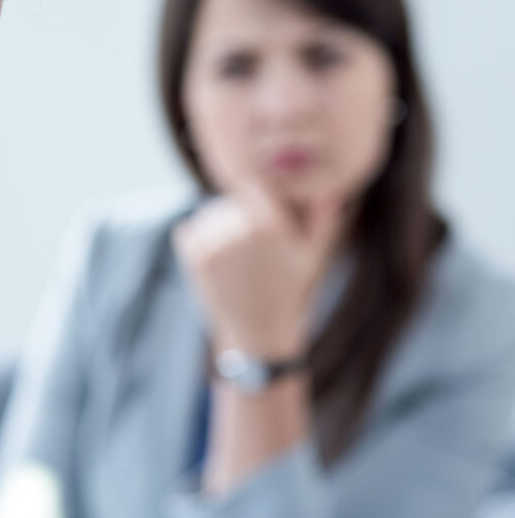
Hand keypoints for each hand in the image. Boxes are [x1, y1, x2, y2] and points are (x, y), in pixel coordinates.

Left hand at [172, 187, 342, 358]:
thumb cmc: (288, 292)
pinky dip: (196, 237)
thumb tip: (329, 191)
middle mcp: (240, 229)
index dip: (257, 197)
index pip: (254, 185)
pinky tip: (213, 257)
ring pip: (208, 214)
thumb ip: (321, 220)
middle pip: (230, 201)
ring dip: (217, 225)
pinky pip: (188, 229)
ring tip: (232, 253)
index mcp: (270, 224)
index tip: (259, 212)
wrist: (259, 332)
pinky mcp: (194, 257)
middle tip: (248, 245)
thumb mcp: (311, 256)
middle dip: (238, 215)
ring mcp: (214, 243)